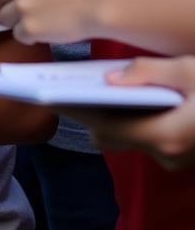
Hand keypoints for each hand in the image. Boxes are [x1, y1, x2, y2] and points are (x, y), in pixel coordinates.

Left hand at [0, 0, 103, 43]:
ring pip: (3, 16)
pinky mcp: (29, 26)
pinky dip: (29, 36)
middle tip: (27, 8)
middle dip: (8, 0)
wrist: (106, 4)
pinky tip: (46, 31)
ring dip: (16, 20)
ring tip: (38, 21)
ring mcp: (23, 4)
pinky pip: (17, 34)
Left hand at [62, 57, 194, 169]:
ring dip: (111, 116)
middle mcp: (165, 154)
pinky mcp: (179, 154)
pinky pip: (142, 138)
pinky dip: (130, 120)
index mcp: (165, 136)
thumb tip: (111, 78)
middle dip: (89, 112)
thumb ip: (149, 71)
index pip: (105, 127)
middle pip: (111, 134)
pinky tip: (128, 97)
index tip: (48, 98)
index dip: (75, 112)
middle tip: (71, 85)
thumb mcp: (191, 72)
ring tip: (96, 86)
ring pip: (125, 137)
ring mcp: (173, 158)